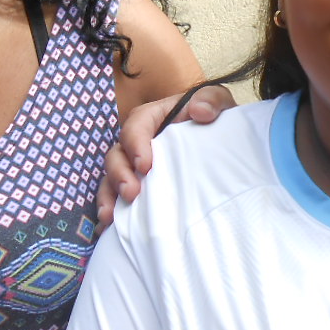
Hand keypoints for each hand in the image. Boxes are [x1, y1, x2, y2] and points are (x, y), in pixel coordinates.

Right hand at [99, 85, 236, 225]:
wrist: (221, 140)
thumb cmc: (214, 118)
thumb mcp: (218, 102)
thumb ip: (211, 100)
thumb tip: (200, 112)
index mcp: (152, 117)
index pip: (135, 125)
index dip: (135, 144)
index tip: (145, 165)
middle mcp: (138, 142)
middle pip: (117, 154)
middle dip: (119, 175)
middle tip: (131, 194)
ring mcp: (134, 165)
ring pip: (111, 178)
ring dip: (108, 196)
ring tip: (110, 217)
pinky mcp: (139, 185)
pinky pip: (117, 197)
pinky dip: (112, 211)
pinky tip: (109, 229)